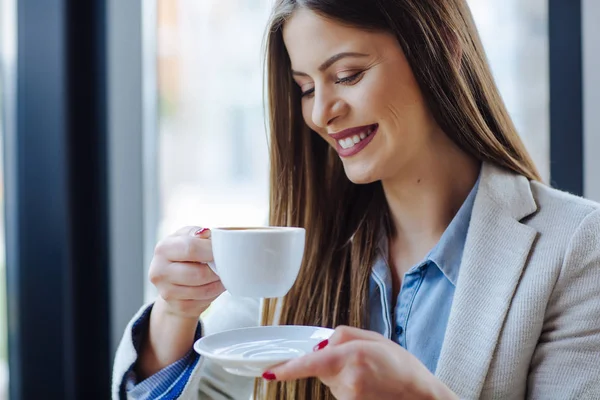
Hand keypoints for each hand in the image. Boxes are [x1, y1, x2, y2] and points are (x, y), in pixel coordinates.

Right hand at [149, 226, 224, 319]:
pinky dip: (215, 292)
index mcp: (163, 248)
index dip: (212, 250)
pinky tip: (215, 284)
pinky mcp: (178, 306)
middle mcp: (159, 271)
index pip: (190, 248)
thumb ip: (196, 234)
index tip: (224, 249)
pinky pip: (204, 300)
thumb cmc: (184, 254)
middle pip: (199, 273)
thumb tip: (206, 233)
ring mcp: (166, 292)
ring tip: (222, 274)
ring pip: (204, 289)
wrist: (172, 281)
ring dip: (219, 282)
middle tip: (226, 265)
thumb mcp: (187, 237)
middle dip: (218, 270)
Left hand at [265, 326, 457, 399]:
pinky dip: (347, 385)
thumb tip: (320, 346)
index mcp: (353, 357)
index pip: (311, 363)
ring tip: (368, 373)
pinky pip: (338, 391)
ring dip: (340, 374)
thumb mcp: (374, 338)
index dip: (288, 368)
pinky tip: (367, 385)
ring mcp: (349, 397)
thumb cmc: (401, 365)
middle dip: (329, 361)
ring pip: (329, 380)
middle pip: (320, 367)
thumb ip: (342, 336)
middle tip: (357, 359)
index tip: (270, 372)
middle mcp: (348, 380)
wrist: (420, 395)